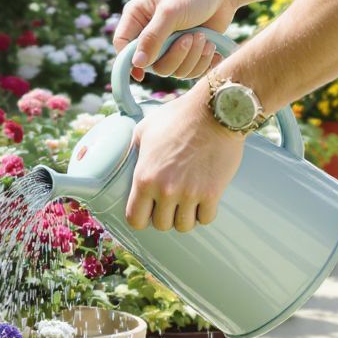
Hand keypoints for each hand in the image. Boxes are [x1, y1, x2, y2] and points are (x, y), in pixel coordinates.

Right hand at [113, 0, 236, 80]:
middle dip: (175, 55)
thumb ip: (151, 38)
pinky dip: (202, 62)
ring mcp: (168, 46)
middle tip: (191, 37)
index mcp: (137, 19)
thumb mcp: (169, 13)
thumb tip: (137, 64)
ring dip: (192, 58)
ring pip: (172, 71)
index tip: (141, 72)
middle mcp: (149, 35)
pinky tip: (212, 48)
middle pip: (151, 65)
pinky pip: (189, 72)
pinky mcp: (187, 54)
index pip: (122, 46)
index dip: (129, 62)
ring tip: (204, 37)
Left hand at [126, 91, 244, 231]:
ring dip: (184, 217)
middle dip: (164, 216)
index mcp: (144, 177)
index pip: (135, 220)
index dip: (140, 218)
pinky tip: (202, 201)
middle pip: (161, 225)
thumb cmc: (178, 117)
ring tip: (186, 203)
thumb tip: (123, 159)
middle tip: (169, 203)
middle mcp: (165, 190)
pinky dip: (204, 213)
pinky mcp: (212, 193)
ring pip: (184, 226)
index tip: (146, 211)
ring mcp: (190, 194)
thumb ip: (132, 151)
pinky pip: (206, 218)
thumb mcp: (143, 130)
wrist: (214, 111)